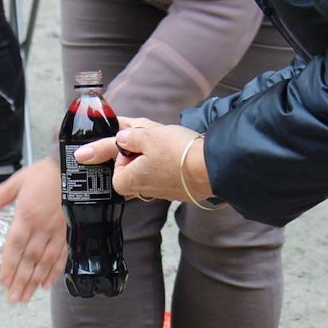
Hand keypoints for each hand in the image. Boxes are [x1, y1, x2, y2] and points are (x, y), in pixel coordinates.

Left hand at [0, 159, 67, 303]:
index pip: (15, 247)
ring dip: (34, 282)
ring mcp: (57, 233)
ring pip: (44, 262)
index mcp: (26, 216)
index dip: (9, 266)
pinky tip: (46, 285)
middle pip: (29, 260)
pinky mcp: (70, 233)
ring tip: (25, 298)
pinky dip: (54, 272)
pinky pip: (62, 256)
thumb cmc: (45, 174)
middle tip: (13, 299)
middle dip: (20, 281)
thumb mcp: (17, 182)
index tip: (3, 283)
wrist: (78, 169)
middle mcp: (42, 228)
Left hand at [74, 118, 211, 202]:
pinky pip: (168, 172)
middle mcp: (146, 190)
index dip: (120, 156)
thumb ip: (126, 138)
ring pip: (151, 170)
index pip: (116, 172)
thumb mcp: (147, 136)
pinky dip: (169, 160)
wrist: (212, 167)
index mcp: (131, 181)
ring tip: (163, 138)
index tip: (130, 142)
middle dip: (138, 151)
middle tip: (146, 137)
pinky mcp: (180, 187)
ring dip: (154, 153)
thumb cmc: (179, 153)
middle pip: (133, 170)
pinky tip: (176, 147)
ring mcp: (164, 190)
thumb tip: (115, 141)